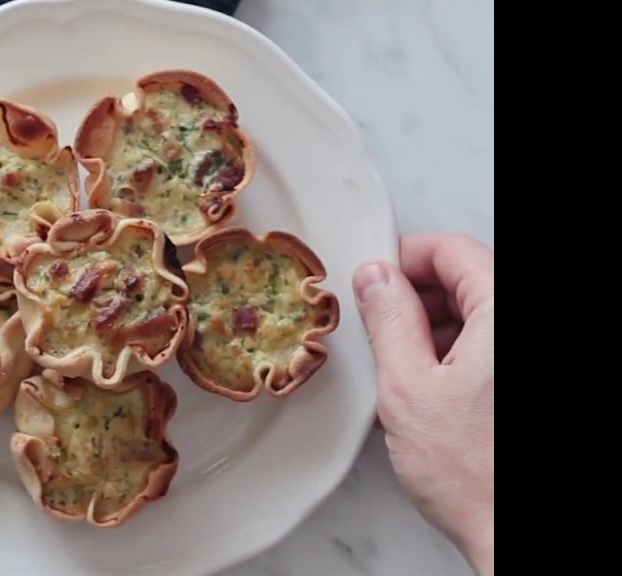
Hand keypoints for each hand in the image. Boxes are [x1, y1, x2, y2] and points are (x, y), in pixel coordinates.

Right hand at [353, 235, 493, 574]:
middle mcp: (519, 329)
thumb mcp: (408, 387)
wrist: (509, 533)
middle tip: (381, 326)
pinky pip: (487, 346)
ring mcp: (519, 356)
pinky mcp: (513, 380)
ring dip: (434, 327)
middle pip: (470, 278)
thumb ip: (390, 320)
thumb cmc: (473, 473)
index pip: (456, 251)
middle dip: (418, 295)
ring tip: (403, 369)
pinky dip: (454, 354)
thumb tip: (375, 277)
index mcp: (503, 316)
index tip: (375, 277)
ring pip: (478, 312)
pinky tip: (428, 389)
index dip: (407, 257)